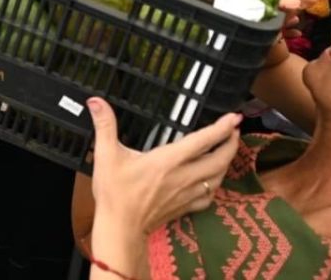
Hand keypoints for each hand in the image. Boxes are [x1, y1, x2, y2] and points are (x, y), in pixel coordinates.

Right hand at [88, 98, 239, 234]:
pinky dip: (215, 185)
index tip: (234, 117)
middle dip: (231, 144)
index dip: (221, 128)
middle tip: (234, 131)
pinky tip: (212, 182)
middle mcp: (183, 176)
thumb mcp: (106, 155)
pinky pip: (209, 197)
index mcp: (168, 160)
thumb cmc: (115, 193)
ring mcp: (187, 194)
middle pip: (219, 160)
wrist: (120, 229)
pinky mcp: (184, 208)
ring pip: (218, 178)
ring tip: (227, 151)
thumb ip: (105, 125)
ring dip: (226, 163)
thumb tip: (96, 101)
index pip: (203, 141)